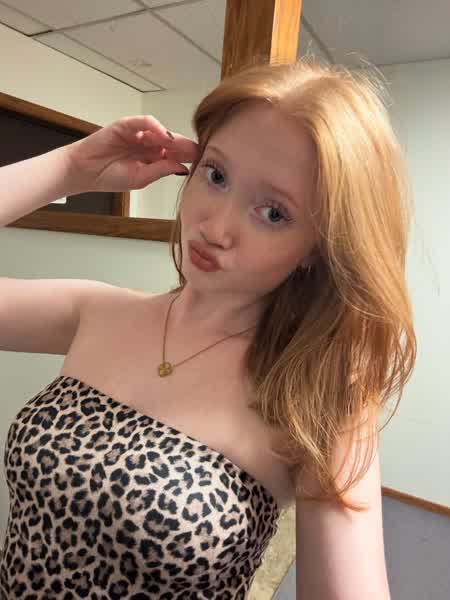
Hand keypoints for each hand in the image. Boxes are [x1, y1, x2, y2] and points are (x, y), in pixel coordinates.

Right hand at [66, 114, 198, 192]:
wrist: (85, 171)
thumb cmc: (108, 176)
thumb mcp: (140, 178)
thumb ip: (161, 171)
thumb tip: (182, 168)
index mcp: (154, 159)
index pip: (176, 155)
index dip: (188, 157)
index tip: (202, 162)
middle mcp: (148, 145)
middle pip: (173, 142)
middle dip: (186, 147)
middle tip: (199, 151)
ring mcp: (139, 134)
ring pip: (162, 132)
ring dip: (173, 138)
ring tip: (182, 146)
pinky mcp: (127, 125)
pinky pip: (146, 122)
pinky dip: (156, 127)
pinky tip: (164, 136)